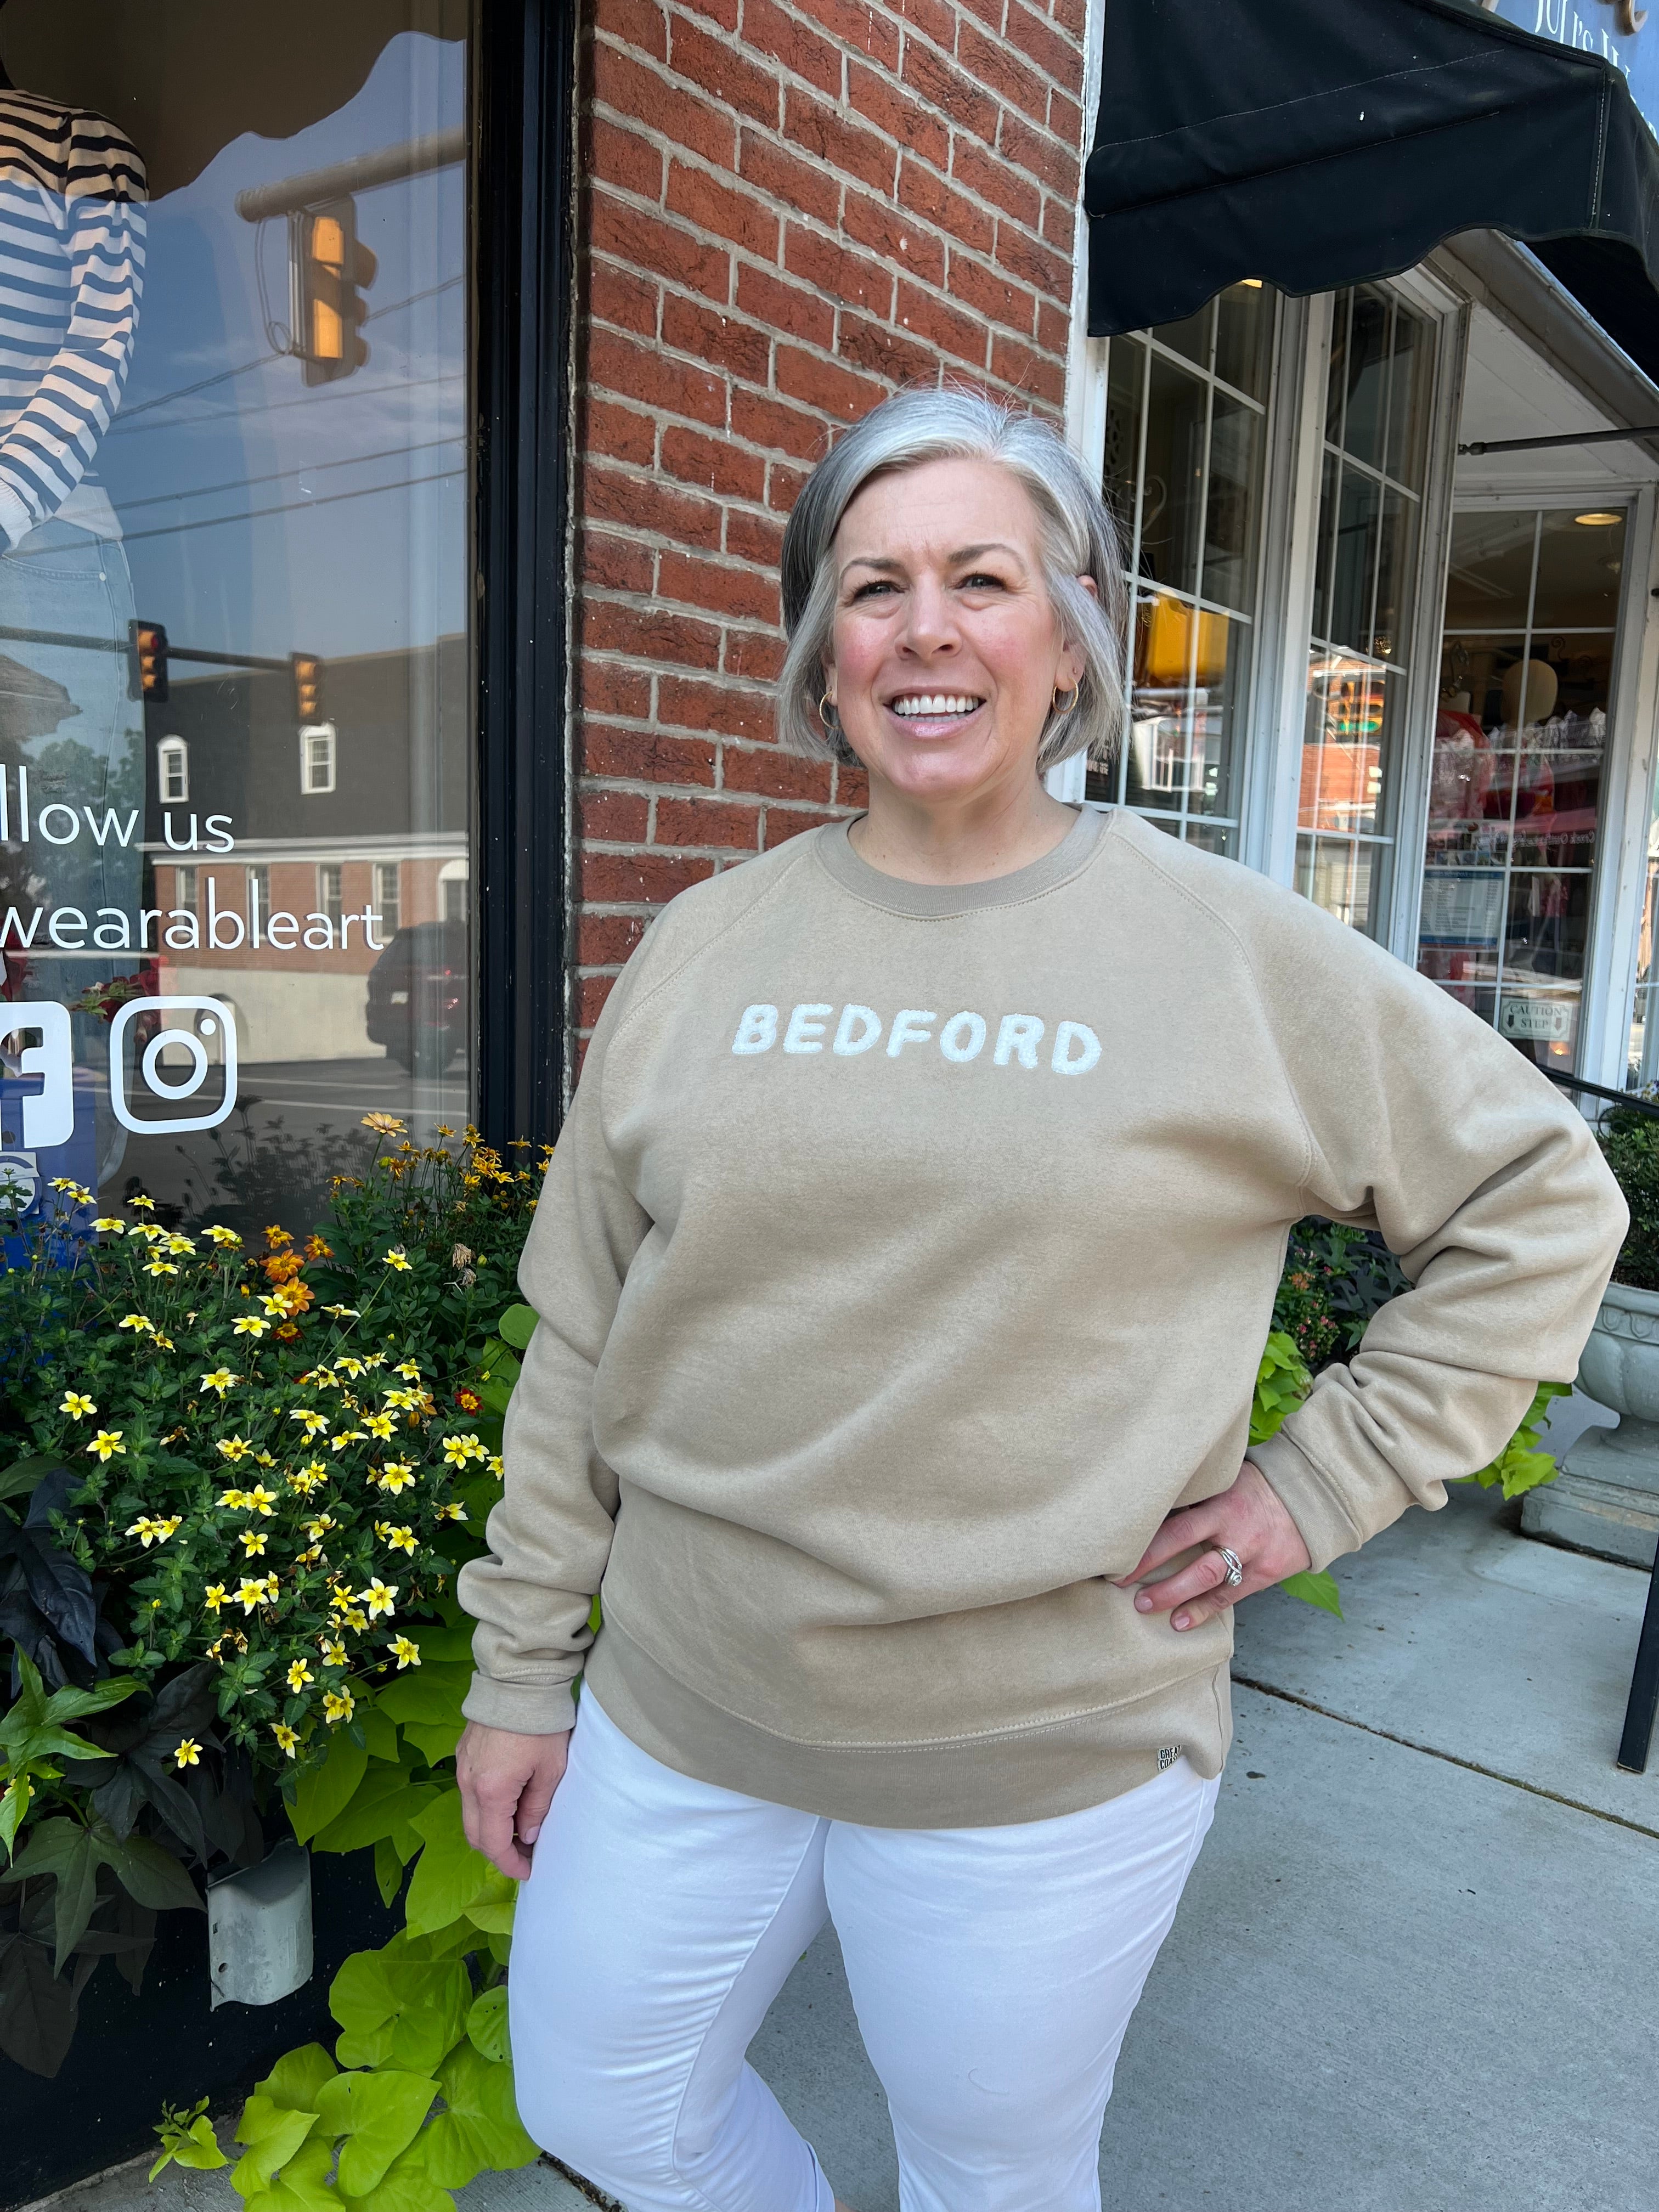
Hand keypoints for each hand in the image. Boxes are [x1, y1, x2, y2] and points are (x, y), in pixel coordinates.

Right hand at [456, 1720, 569, 1878]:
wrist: (518, 1678)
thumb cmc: (541, 1723)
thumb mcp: (551, 1770)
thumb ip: (537, 1807)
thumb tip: (529, 1835)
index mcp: (491, 1791)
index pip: (494, 1844)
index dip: (511, 1863)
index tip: (528, 1870)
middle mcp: (468, 1783)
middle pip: (476, 1834)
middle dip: (499, 1850)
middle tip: (525, 1853)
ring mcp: (462, 1767)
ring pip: (470, 1813)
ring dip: (491, 1827)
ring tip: (521, 1825)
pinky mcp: (463, 1753)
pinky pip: (469, 1790)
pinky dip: (485, 1805)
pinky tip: (508, 1799)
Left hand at [1116, 1460, 1310, 1631]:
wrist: (1309, 1501)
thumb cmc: (1256, 1487)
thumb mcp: (1227, 1480)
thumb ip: (1198, 1494)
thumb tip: (1153, 1504)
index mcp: (1222, 1503)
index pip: (1178, 1526)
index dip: (1147, 1544)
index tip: (1118, 1554)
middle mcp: (1236, 1530)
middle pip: (1188, 1554)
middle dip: (1151, 1571)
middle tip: (1120, 1584)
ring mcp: (1251, 1555)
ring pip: (1207, 1580)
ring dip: (1173, 1595)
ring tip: (1144, 1605)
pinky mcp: (1264, 1574)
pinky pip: (1229, 1597)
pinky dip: (1203, 1611)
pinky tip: (1180, 1622)